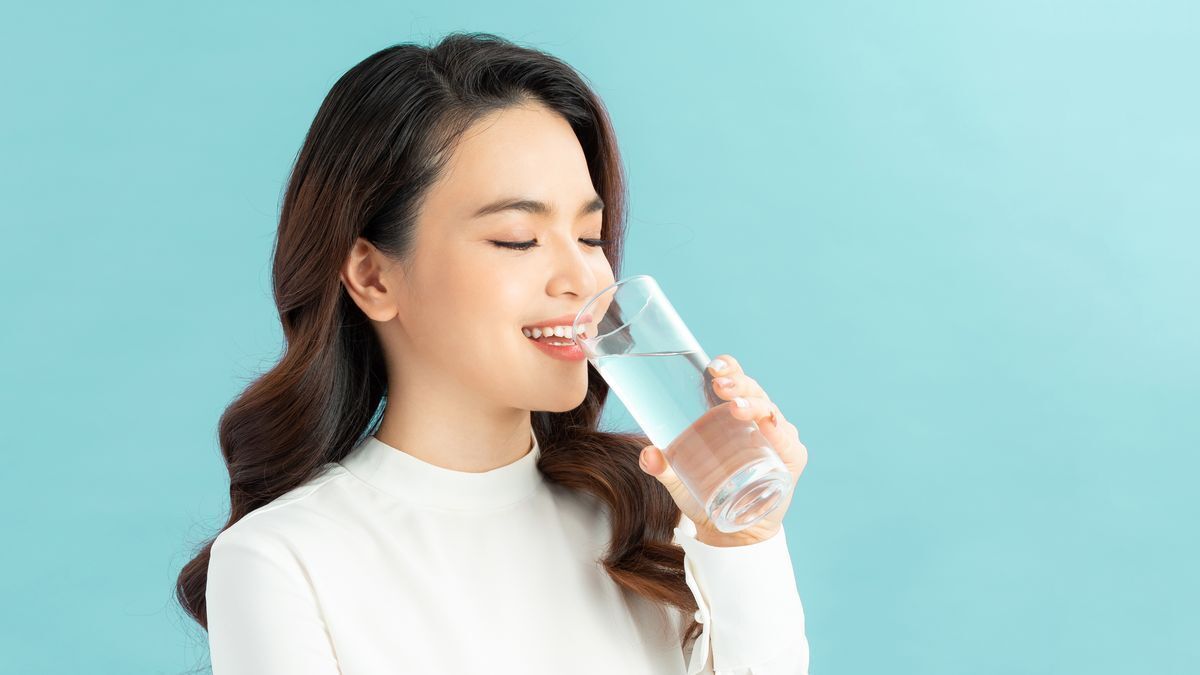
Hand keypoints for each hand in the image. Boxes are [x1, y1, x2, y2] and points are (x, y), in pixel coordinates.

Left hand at [638, 354, 807, 546]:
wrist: (733, 528)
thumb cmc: (706, 493)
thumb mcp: (678, 479)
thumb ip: (661, 467)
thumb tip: (647, 455)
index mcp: (731, 413)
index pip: (735, 380)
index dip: (728, 368)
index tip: (713, 366)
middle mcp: (757, 419)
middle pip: (752, 390)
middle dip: (738, 383)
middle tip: (720, 385)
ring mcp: (776, 437)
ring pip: (769, 411)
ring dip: (754, 405)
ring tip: (736, 407)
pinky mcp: (789, 460)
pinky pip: (787, 442)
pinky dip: (779, 433)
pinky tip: (768, 427)